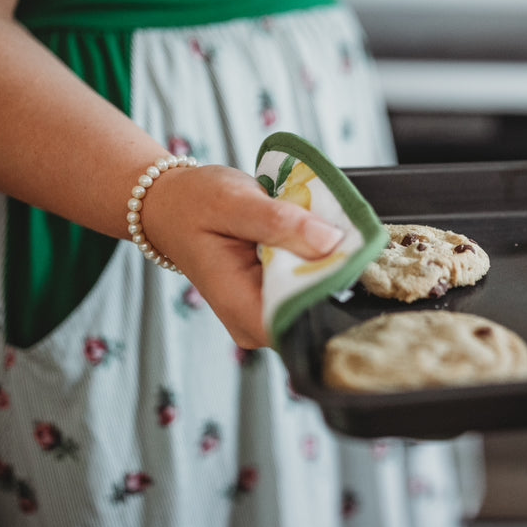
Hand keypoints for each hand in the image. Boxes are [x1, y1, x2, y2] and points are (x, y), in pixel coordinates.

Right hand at [142, 164, 343, 347]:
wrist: (172, 206)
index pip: (302, 322)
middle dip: (339, 275)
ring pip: (318, 300)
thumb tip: (330, 241)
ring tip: (334, 232)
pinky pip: (309, 287)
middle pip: (316, 313)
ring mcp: (266, 315)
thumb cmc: (194, 203)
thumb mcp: (234, 202)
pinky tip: (320, 239)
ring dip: (332, 266)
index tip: (354, 256)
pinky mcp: (276, 300)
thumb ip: (279, 222)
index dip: (334, 291)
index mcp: (241, 308)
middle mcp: (255, 324)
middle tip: (349, 235)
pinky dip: (320, 263)